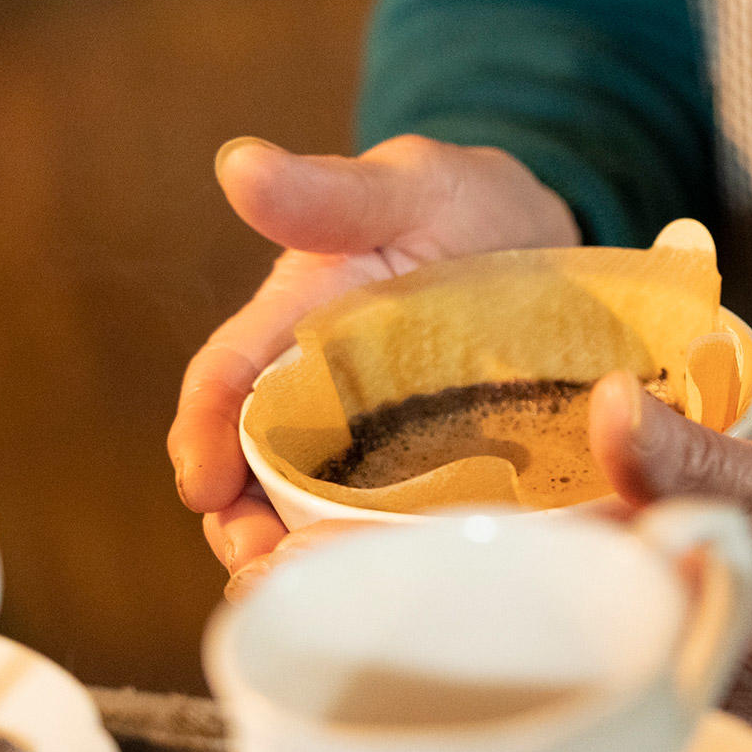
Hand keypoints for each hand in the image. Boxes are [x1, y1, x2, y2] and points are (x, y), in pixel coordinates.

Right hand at [169, 135, 579, 574]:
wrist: (550, 236)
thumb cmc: (461, 202)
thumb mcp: (407, 187)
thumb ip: (331, 192)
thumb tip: (240, 166)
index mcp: (293, 327)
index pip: (228, 383)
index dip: (203, 435)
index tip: (201, 483)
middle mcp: (322, 394)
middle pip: (257, 470)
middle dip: (243, 522)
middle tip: (259, 564)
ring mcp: (377, 439)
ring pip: (319, 508)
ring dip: (307, 549)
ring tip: (318, 585)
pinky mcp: (436, 469)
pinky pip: (402, 520)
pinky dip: (387, 551)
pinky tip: (404, 581)